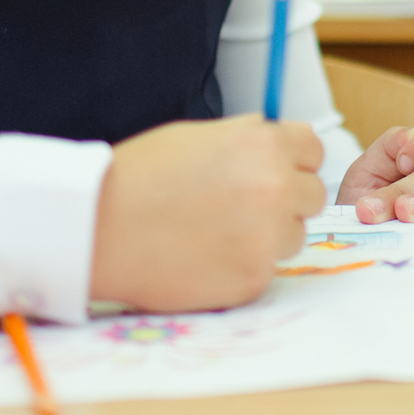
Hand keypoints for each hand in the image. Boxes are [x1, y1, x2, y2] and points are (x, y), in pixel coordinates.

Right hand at [91, 117, 323, 310]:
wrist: (100, 228)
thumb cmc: (139, 177)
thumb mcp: (199, 134)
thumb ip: (247, 138)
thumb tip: (277, 139)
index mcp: (264, 145)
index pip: (313, 149)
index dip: (292, 159)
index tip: (276, 169)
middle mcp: (276, 189)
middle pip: (312, 195)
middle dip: (286, 198)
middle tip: (243, 205)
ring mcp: (268, 238)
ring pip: (294, 236)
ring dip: (268, 234)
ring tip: (217, 231)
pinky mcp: (254, 279)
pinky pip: (266, 269)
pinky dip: (243, 265)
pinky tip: (205, 255)